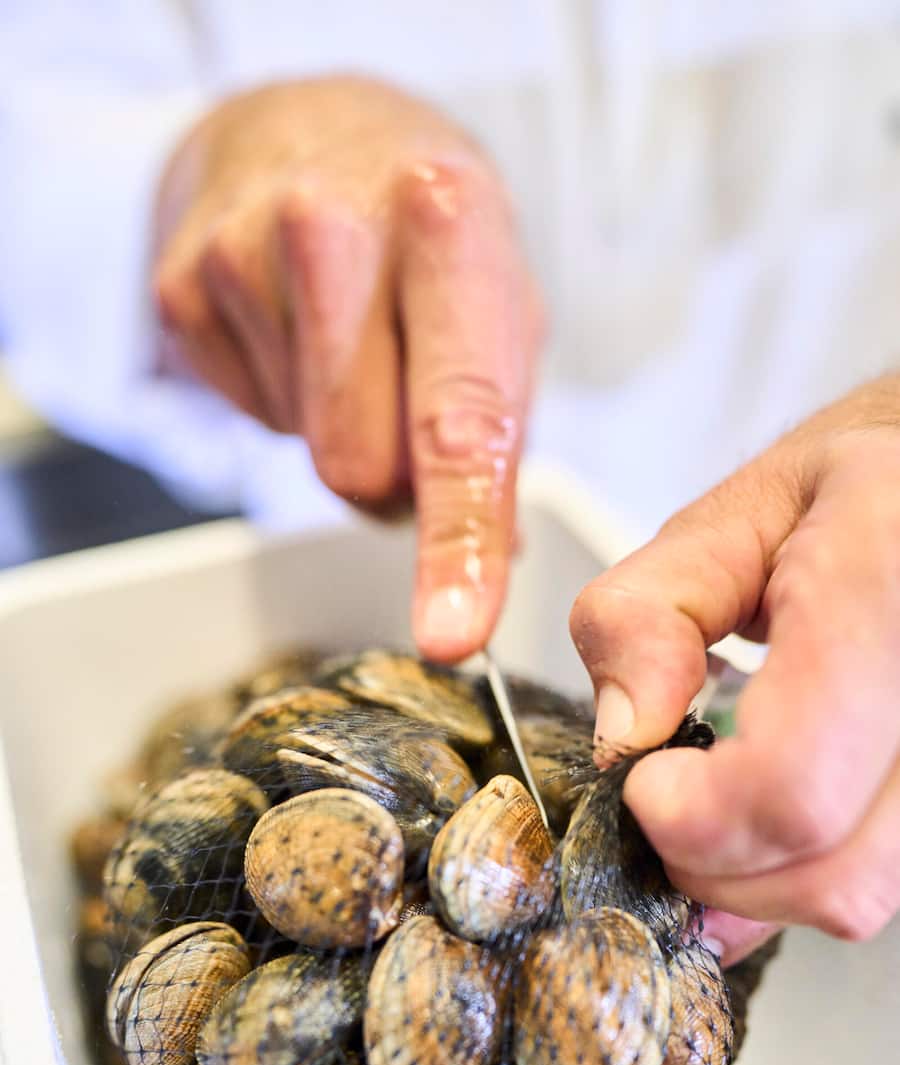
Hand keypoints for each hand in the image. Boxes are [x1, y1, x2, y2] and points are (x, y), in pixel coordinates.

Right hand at [152, 78, 542, 661]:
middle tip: (405, 403)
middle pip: (361, 468)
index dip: (457, 542)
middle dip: (395, 477)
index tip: (451, 629)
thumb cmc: (431, 238)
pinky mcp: (182, 290)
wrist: (317, 132)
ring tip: (352, 348)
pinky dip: (286, 406)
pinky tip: (298, 337)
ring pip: (308, 457)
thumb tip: (480, 571)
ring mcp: (243, 255)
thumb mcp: (501, 307)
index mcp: (448, 220)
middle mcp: (336, 226)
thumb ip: (498, 436)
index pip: (456, 422)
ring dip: (342, 436)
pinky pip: (251, 425)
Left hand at [570, 378, 899, 963]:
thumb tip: (623, 733)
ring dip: (762, 881)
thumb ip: (645, 613)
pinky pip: (886, 881)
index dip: (693, 818)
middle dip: (713, 866)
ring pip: (864, 895)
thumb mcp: (731, 515)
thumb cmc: (860, 495)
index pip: (791, 783)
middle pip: (833, 871)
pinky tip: (780, 808)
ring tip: (723, 803)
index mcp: (886, 584)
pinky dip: (809, 870)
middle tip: (669, 801)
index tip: (646, 782)